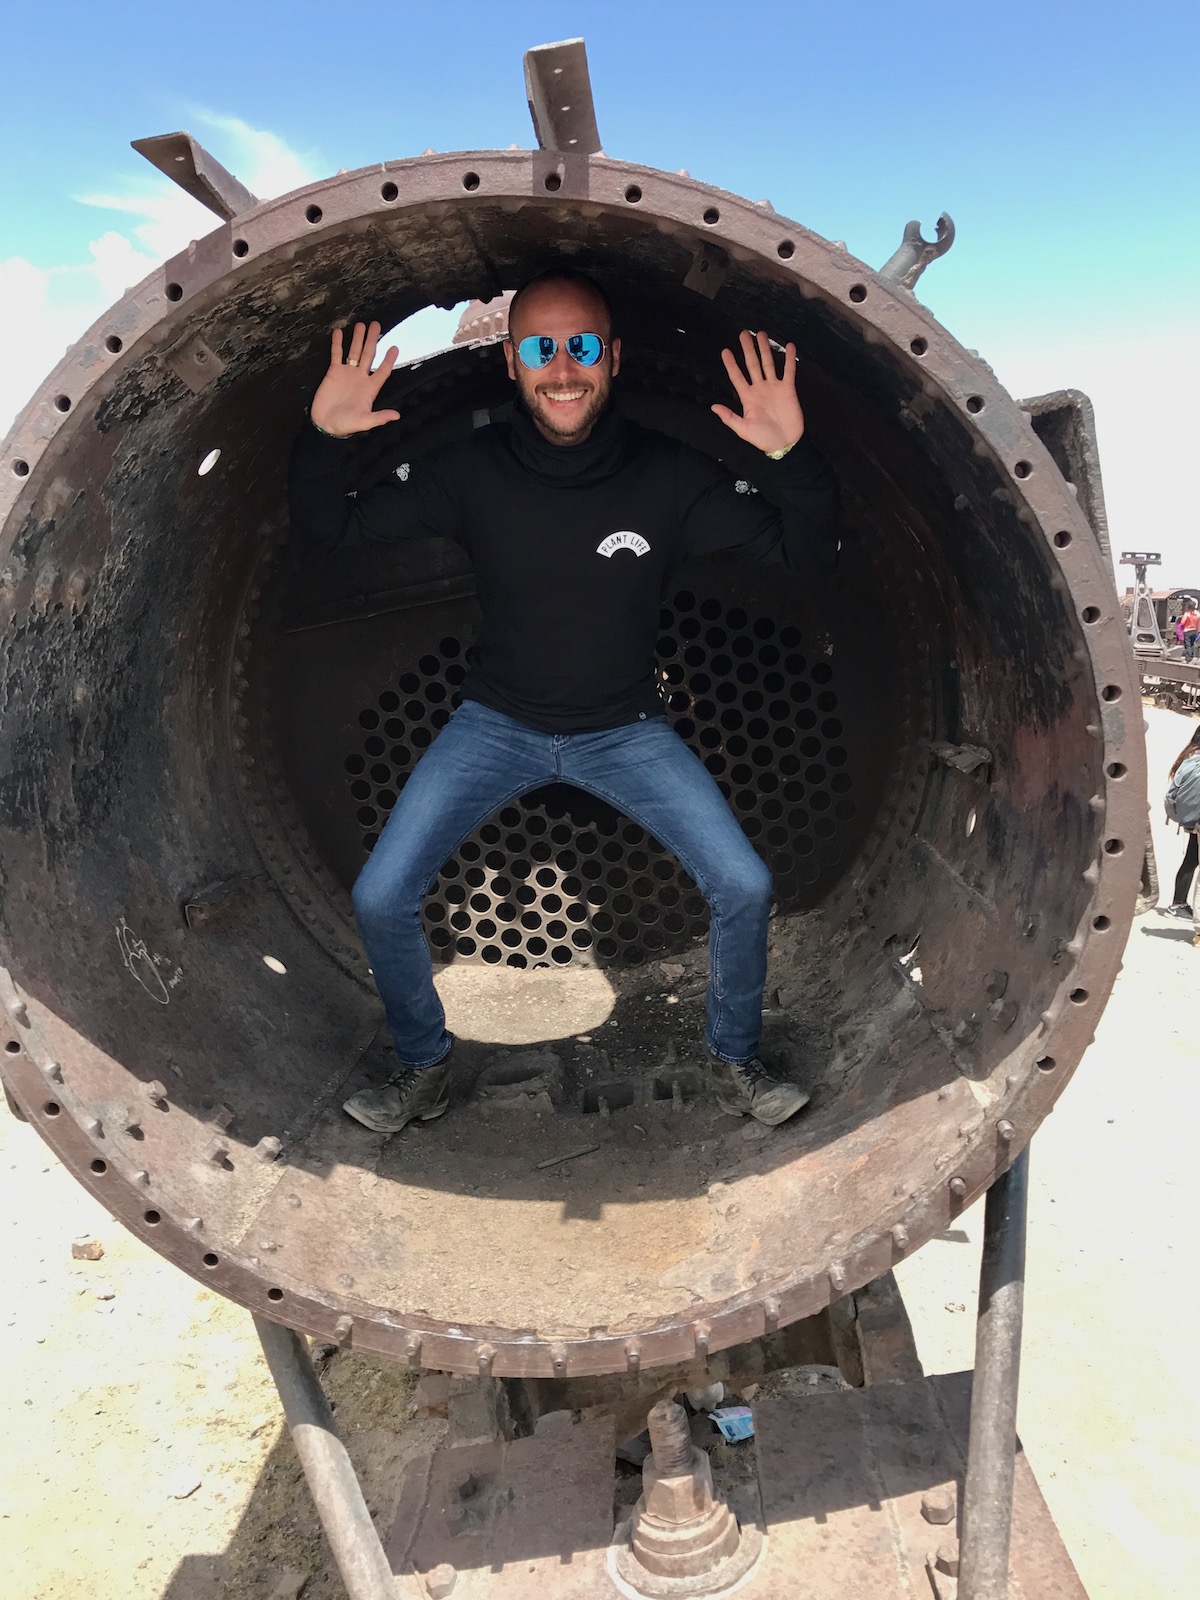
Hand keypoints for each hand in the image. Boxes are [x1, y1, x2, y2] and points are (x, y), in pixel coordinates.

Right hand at [310, 321, 400, 436]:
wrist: (325, 423)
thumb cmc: (345, 424)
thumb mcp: (365, 421)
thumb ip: (380, 417)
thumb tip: (396, 416)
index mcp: (370, 388)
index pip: (382, 371)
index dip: (388, 360)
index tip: (395, 347)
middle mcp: (360, 378)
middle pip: (369, 355)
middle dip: (372, 340)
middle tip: (376, 326)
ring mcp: (347, 373)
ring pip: (354, 351)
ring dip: (358, 338)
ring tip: (361, 325)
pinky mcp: (333, 372)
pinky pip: (336, 354)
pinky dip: (338, 344)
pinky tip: (340, 332)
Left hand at [711, 330, 804, 453]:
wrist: (785, 444)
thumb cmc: (763, 439)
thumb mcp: (743, 429)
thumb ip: (729, 417)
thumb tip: (713, 406)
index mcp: (747, 397)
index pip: (737, 377)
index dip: (731, 364)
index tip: (725, 351)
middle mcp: (759, 389)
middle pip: (752, 365)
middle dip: (748, 350)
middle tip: (743, 334)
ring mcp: (774, 387)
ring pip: (768, 364)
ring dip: (765, 349)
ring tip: (762, 334)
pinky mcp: (788, 390)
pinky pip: (788, 371)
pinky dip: (789, 359)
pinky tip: (789, 346)